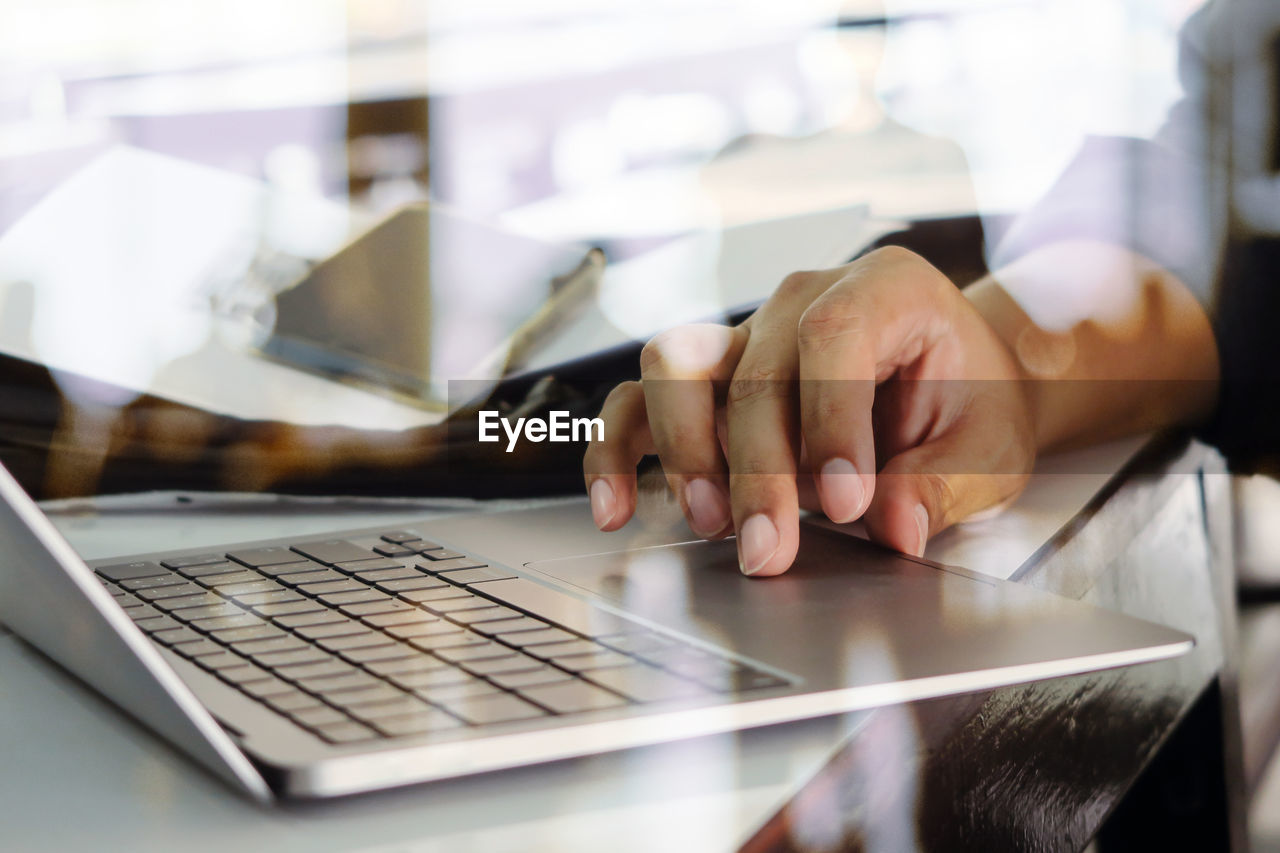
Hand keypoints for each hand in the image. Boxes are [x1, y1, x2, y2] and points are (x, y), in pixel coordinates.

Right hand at [582, 246, 1035, 575]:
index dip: (830, 416)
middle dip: (757, 469)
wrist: (957, 384)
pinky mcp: (709, 380)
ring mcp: (746, 336)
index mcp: (887, 289)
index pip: (835, 333)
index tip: (846, 502)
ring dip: (685, 449)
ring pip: (678, 367)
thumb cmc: (972, 402)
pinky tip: (616, 509)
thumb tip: (894, 527)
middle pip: (753, 368)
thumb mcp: (988, 446)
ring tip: (710, 522)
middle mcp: (802, 300)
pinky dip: (620, 451)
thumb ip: (943, 483)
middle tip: (770, 549)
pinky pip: (641, 402)